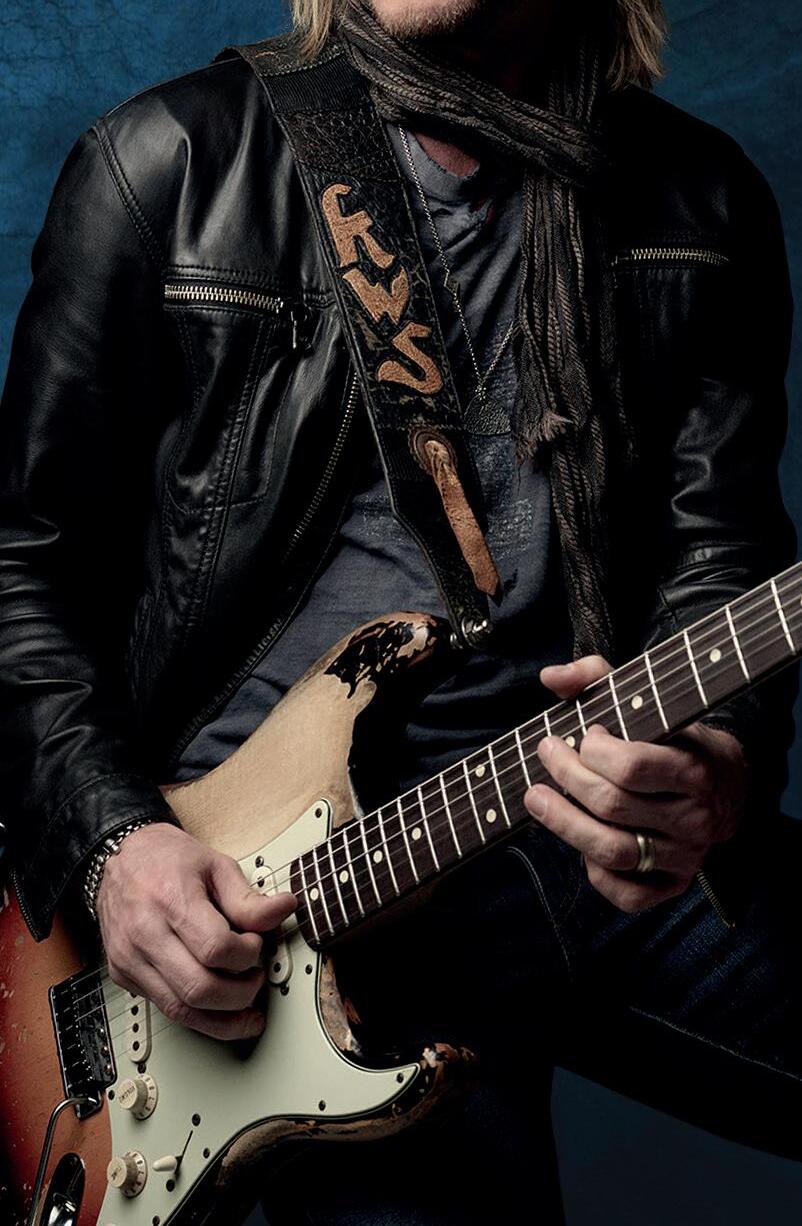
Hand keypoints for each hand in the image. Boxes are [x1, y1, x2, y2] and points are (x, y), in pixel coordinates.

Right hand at [96, 823, 295, 1038]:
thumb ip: (248, 899)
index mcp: (170, 900)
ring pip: (179, 1010)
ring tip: (245, 1009)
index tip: (256, 945)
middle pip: (198, 988)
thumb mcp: (216, 866)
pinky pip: (164, 1008)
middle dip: (239, 995)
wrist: (124, 859)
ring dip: (221, 1019)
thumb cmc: (169, 859)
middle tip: (256, 980)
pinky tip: (217, 1008)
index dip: (247, 954)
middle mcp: (145, 934)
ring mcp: (130, 958)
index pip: (215, 949)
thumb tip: (284, 910)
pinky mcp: (123, 975)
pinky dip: (196, 1015)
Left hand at [523, 655, 746, 912]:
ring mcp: (685, 856)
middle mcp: (694, 818)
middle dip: (565, 777)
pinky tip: (579, 844)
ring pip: (611, 850)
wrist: (726, 783)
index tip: (581, 736)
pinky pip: (627, 894)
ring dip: (563, 824)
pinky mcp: (673, 885)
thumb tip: (549, 676)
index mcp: (693, 769)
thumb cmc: (672, 736)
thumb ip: (596, 677)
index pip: (629, 766)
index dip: (592, 751)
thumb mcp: (644, 699)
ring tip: (534, 798)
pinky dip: (595, 873)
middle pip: (611, 806)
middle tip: (546, 754)